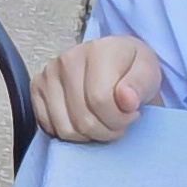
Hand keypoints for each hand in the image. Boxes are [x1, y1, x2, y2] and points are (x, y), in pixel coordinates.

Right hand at [34, 33, 163, 144]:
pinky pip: (48, 126)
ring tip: (102, 122)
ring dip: (87, 135)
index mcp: (97, 51)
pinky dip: (68, 131)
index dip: (120, 119)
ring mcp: (49, 73)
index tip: (132, 114)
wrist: (115, 61)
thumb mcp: (148, 73)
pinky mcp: (37, 86)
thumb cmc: (131, 68)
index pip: (101, 101)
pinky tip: (82, 120)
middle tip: (118, 123)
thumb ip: (140, 86)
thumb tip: (126, 100)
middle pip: (83, 118)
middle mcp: (68, 58)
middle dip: (106, 130)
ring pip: (65, 128)